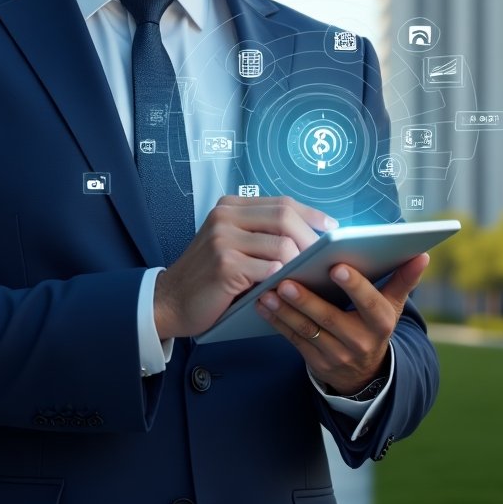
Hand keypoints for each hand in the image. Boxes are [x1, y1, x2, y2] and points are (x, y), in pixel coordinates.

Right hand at [153, 196, 335, 339]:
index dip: (311, 214)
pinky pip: (270, 269)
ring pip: (282, 244)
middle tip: (324, 258)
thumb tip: (310, 237)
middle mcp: (225, 217)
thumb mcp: (230, 244)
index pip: (281, 202)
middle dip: (311, 238)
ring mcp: (223, 239)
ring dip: (299, 263)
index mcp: (229, 207)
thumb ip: (260, 234)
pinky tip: (284, 288)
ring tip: (305, 276)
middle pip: (285, 216)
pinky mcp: (225, 265)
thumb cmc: (208, 277)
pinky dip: (283, 280)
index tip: (332, 227)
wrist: (170, 300)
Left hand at [254, 252, 429, 394]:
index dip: (355, 286)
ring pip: (308, 331)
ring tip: (269, 291)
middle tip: (288, 280)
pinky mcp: (316, 362)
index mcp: (381, 322)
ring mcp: (337, 355)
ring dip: (286, 311)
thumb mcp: (391, 306)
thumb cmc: (374, 324)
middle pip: (331, 319)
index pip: (370, 303)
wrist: (364, 372)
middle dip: (308, 300)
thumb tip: (422, 254)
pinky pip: (294, 340)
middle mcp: (360, 341)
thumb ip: (403, 280)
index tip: (337, 267)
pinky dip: (277, 322)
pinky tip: (263, 304)